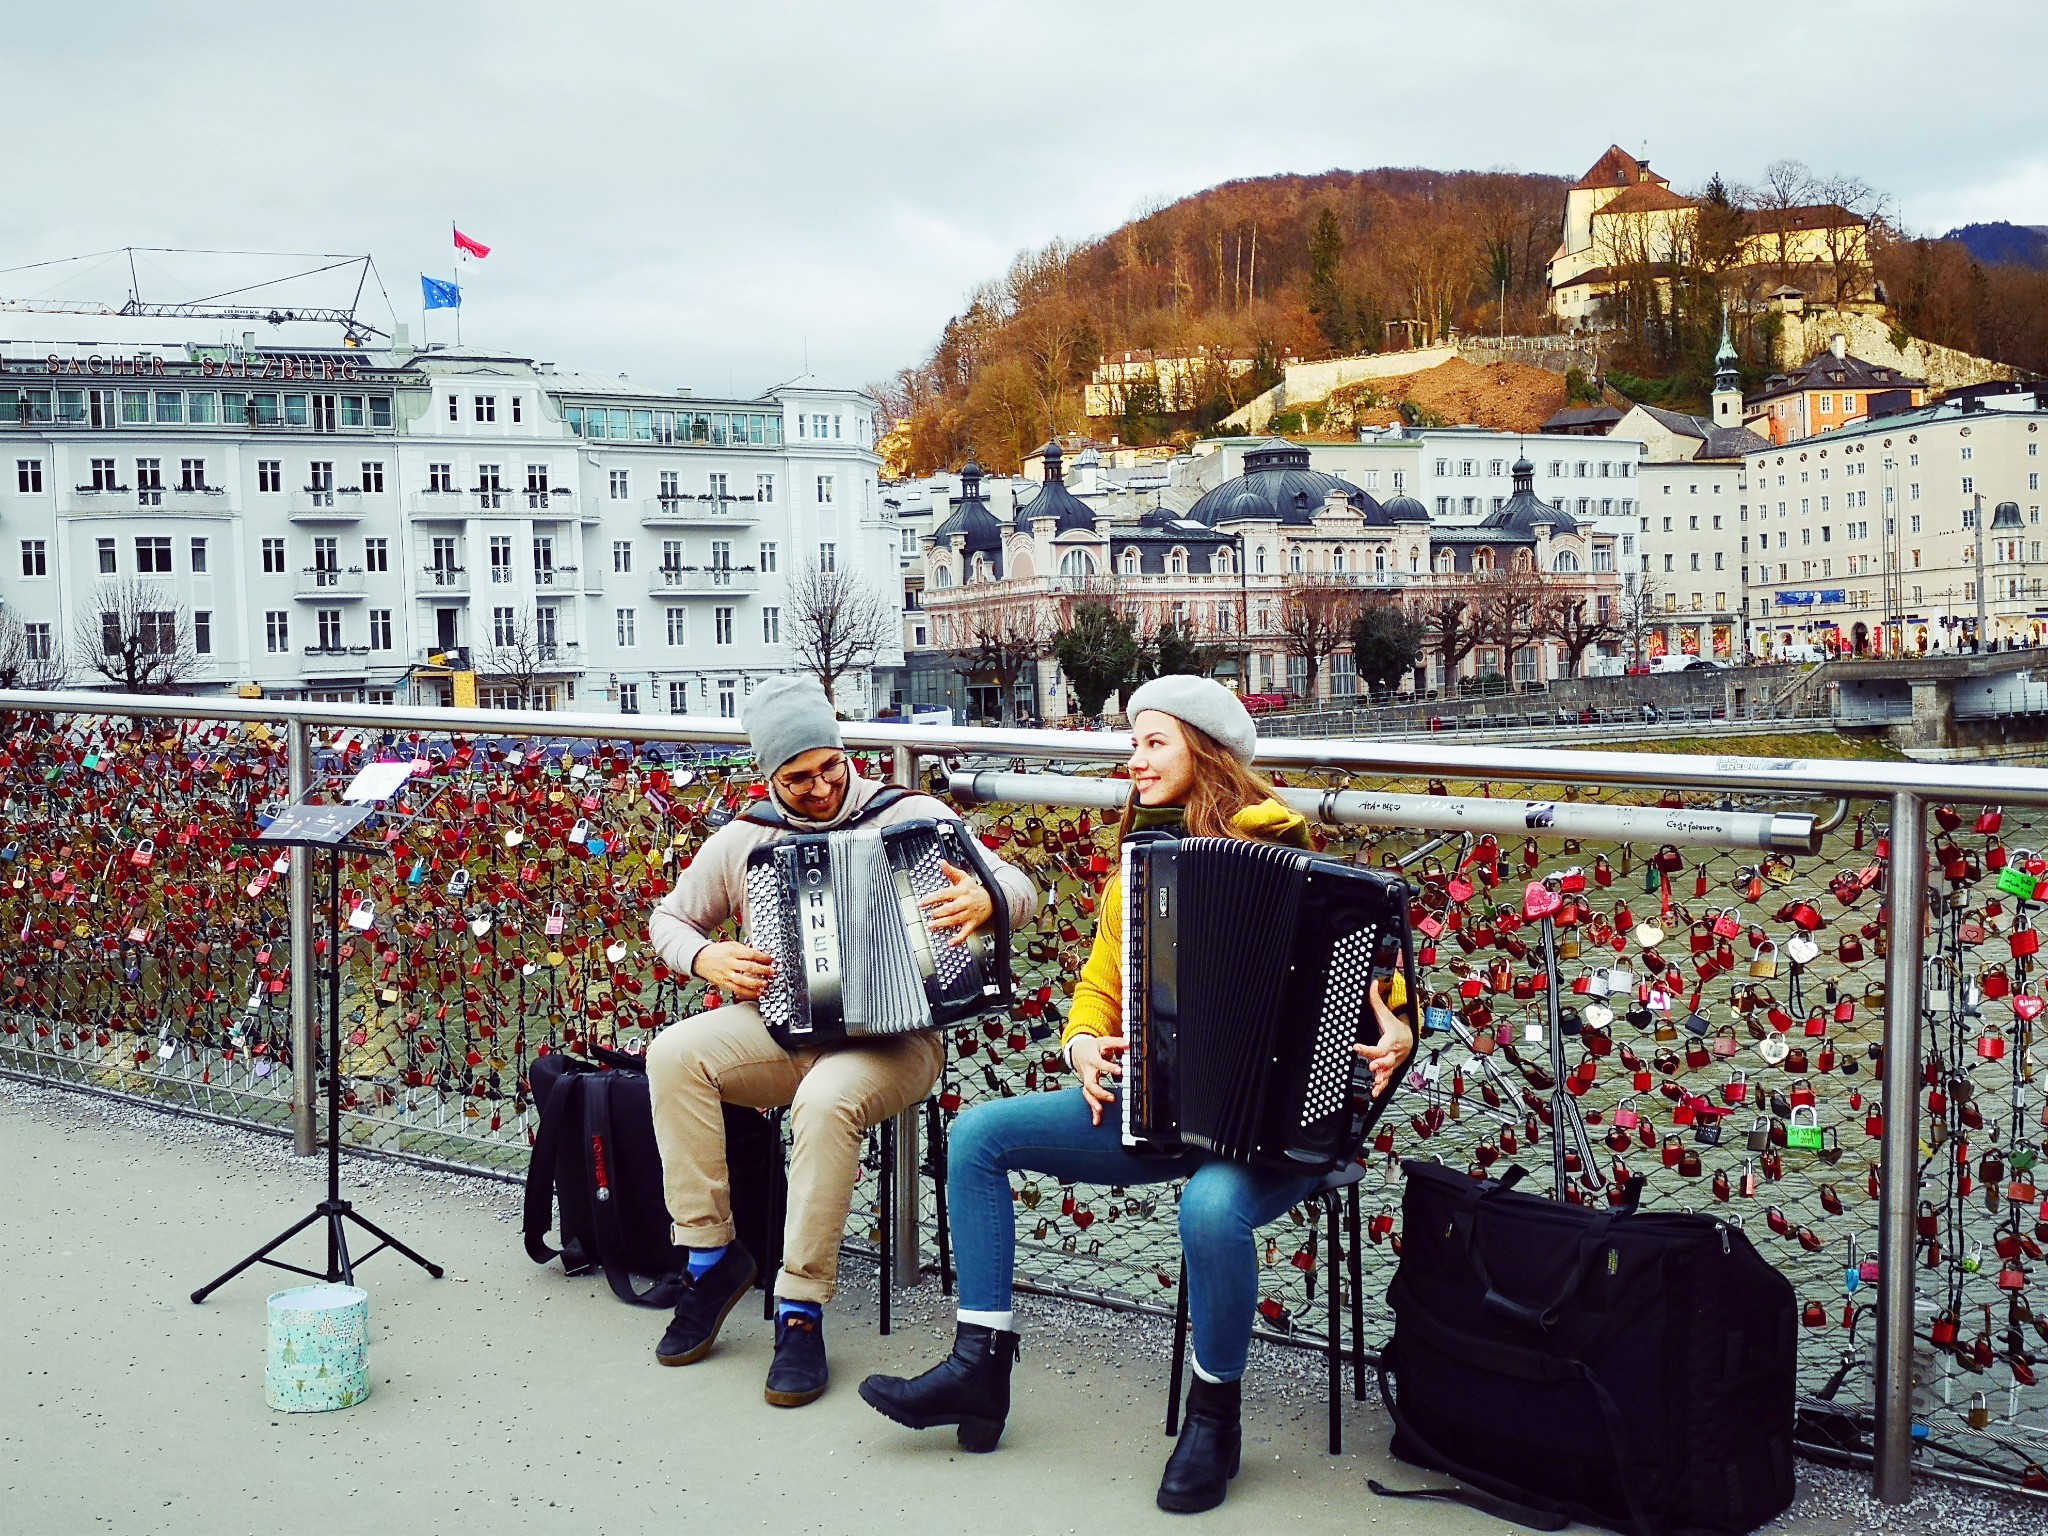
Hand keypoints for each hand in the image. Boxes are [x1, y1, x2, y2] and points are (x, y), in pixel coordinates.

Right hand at [693, 941, 775, 1001]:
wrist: (699, 959)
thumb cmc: (716, 952)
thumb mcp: (730, 945)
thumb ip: (744, 950)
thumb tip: (760, 955)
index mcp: (732, 951)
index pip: (750, 954)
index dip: (762, 957)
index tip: (771, 960)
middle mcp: (729, 963)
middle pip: (748, 967)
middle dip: (762, 970)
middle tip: (772, 972)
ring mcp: (726, 974)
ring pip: (743, 981)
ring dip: (756, 983)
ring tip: (765, 984)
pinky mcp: (724, 984)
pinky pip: (737, 990)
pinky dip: (748, 993)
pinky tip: (757, 993)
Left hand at [918, 860, 993, 945]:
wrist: (994, 899)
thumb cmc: (974, 889)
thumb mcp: (964, 878)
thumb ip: (951, 871)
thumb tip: (941, 862)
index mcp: (960, 891)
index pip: (944, 894)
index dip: (931, 898)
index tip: (920, 903)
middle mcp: (964, 903)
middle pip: (950, 908)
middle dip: (938, 912)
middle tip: (928, 915)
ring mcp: (969, 914)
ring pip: (955, 920)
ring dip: (943, 924)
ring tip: (931, 926)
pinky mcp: (973, 923)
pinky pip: (965, 932)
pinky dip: (958, 938)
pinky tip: (950, 943)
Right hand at [1070, 1034, 1126, 1125]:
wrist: (1076, 1051)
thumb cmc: (1092, 1047)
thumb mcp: (1104, 1041)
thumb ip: (1117, 1043)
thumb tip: (1129, 1043)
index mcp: (1092, 1059)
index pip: (1100, 1064)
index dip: (1109, 1067)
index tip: (1120, 1071)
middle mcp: (1088, 1072)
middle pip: (1090, 1084)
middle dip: (1100, 1092)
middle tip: (1112, 1098)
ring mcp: (1086, 1081)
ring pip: (1088, 1094)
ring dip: (1093, 1103)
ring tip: (1100, 1111)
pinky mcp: (1088, 1087)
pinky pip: (1090, 1099)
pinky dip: (1093, 1111)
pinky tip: (1097, 1122)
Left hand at [1354, 982, 1415, 1098]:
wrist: (1411, 1039)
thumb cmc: (1398, 1027)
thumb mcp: (1386, 1014)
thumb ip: (1376, 1000)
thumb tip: (1372, 984)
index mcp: (1391, 1041)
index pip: (1379, 1046)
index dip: (1368, 1048)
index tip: (1356, 1047)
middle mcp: (1392, 1054)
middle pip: (1387, 1061)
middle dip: (1380, 1064)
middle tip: (1372, 1066)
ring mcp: (1392, 1063)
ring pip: (1388, 1073)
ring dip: (1381, 1079)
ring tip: (1375, 1085)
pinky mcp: (1391, 1069)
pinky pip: (1387, 1080)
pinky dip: (1382, 1087)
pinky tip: (1375, 1092)